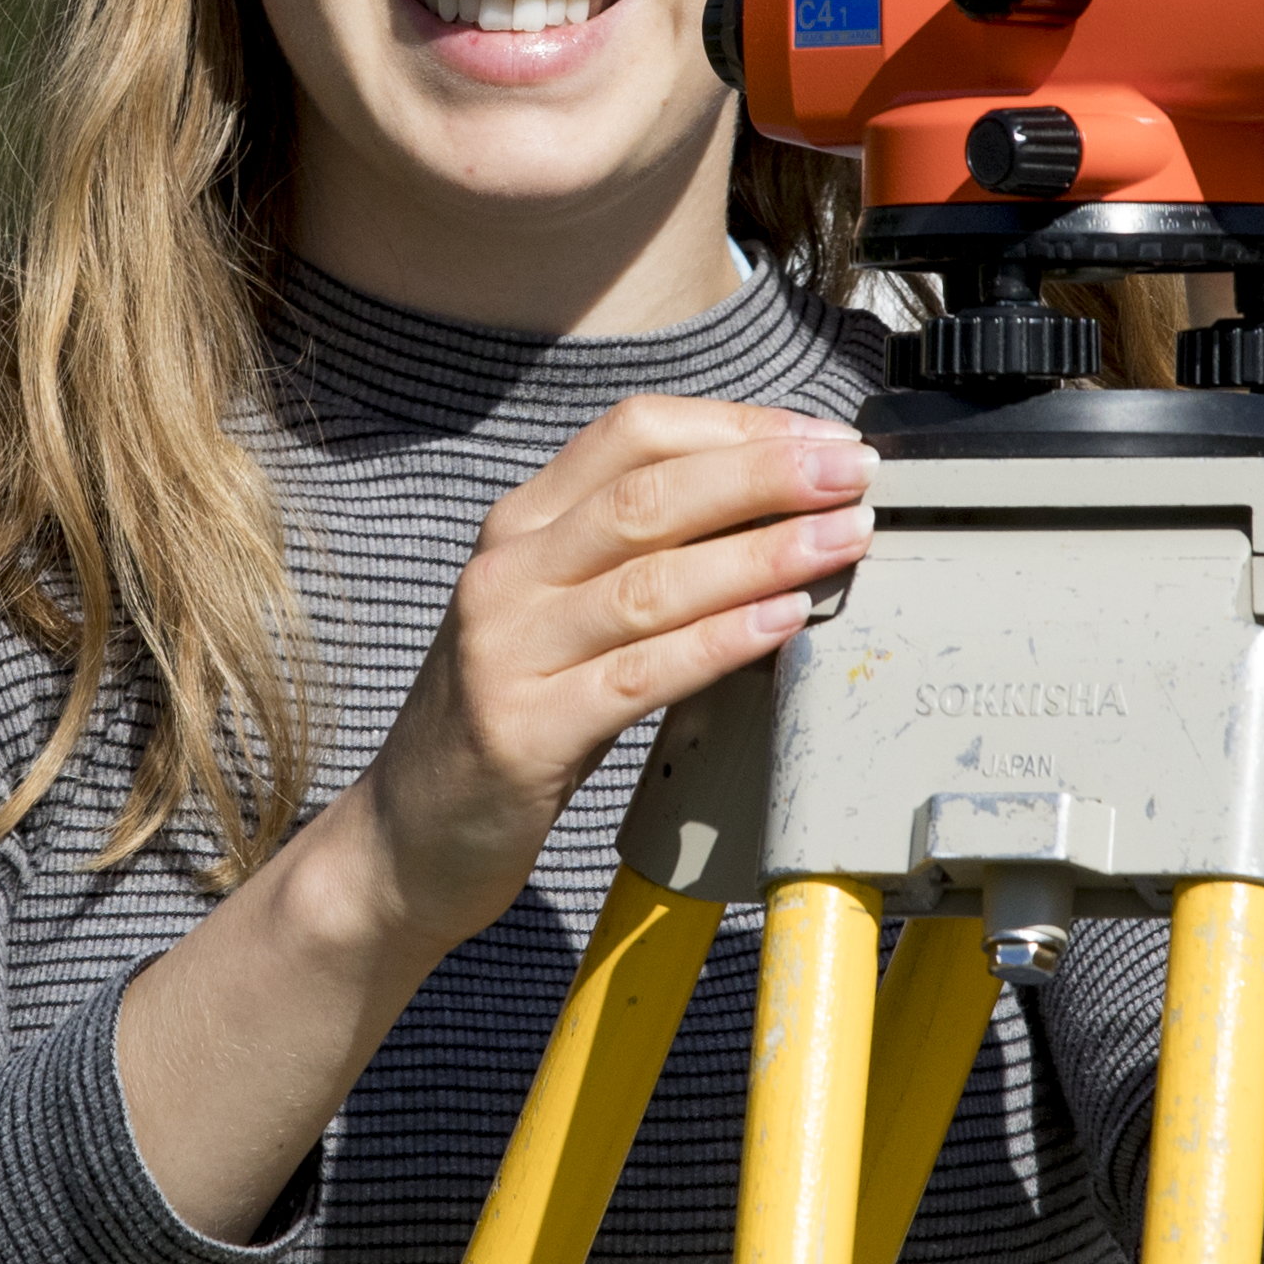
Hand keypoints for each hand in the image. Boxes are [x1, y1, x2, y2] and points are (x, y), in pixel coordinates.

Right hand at [347, 397, 875, 955]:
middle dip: (765, 474)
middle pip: (649, 493)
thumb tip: (778, 513)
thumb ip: (635, 558)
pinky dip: (721, 640)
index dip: (735, 425)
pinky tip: (784, 622)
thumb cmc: (508, 718)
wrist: (409, 837)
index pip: (631, 434)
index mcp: (518, 527)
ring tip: (841, 538)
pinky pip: (641, 673)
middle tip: (853, 473)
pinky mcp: (524, 730)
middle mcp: (505, 573)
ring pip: (652, 579)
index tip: (820, 437)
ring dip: (763, 552)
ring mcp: (506, 650)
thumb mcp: (554, 613)